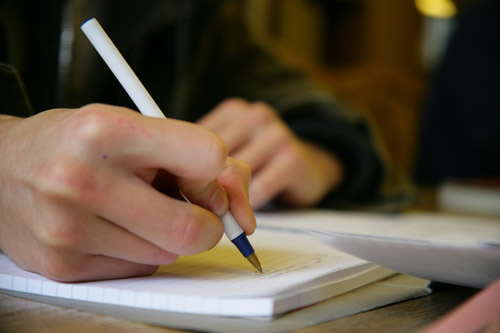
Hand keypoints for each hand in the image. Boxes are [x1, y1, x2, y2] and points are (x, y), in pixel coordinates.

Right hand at [0, 104, 254, 281]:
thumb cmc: (76, 142)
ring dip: (168, 235)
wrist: (0, 169)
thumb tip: (238, 207)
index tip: (205, 176)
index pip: (208, 156)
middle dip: (207, 223)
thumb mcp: (133, 125)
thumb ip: (193, 155)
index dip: (216, 172)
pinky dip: (142, 251)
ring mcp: (69, 229)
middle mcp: (82, 180)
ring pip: (169, 254)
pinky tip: (114, 228)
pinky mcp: (63, 266)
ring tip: (135, 207)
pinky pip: (140, 269)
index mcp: (107, 130)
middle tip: (192, 209)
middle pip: (193, 228)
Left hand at [198, 98, 342, 208]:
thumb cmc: (262, 162)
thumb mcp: (232, 150)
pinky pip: (259, 189)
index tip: (185, 193)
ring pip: (236, 177)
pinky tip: (254, 209)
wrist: (311, 167)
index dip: (188, 170)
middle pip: (215, 159)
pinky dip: (253, 205)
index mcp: (233, 111)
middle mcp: (255, 116)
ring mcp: (276, 134)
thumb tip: (168, 180)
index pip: (196, 141)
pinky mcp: (293, 159)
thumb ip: (203, 157)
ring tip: (233, 209)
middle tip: (206, 211)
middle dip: (209, 188)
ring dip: (231, 200)